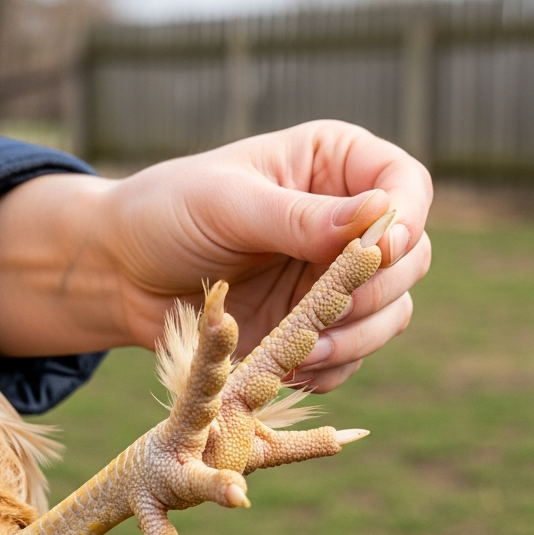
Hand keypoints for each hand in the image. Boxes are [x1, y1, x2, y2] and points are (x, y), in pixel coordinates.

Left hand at [0, 120, 432, 392]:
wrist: (121, 273)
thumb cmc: (167, 214)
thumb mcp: (228, 205)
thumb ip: (299, 216)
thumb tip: (378, 213)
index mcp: (334, 165)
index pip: (405, 184)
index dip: (407, 220)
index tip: (381, 250)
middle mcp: (346, 221)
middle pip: (412, 257)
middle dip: (378, 290)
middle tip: (331, 311)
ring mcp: (335, 277)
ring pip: (392, 313)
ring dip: (360, 338)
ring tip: (305, 351)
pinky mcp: (318, 327)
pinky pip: (354, 356)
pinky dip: (333, 368)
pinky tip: (292, 369)